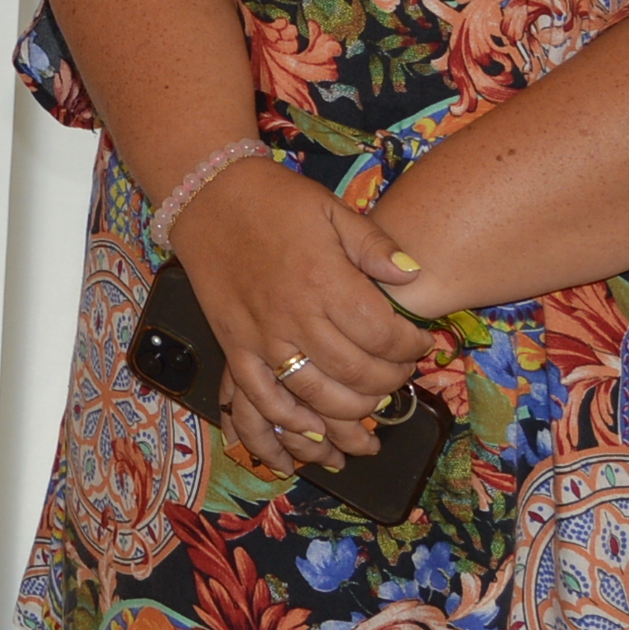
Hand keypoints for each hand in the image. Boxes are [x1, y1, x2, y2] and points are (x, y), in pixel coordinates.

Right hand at [166, 161, 433, 479]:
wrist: (207, 196)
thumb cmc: (275, 200)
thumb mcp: (332, 209)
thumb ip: (375, 246)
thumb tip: (414, 278)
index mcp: (325, 280)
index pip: (383, 335)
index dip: (411, 347)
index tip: (421, 342)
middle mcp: (295, 316)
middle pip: (356, 373)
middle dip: (391, 381)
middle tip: (401, 371)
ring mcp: (261, 338)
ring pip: (315, 397)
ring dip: (352, 411)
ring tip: (371, 402)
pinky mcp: (234, 348)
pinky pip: (262, 400)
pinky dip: (289, 425)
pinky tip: (315, 433)